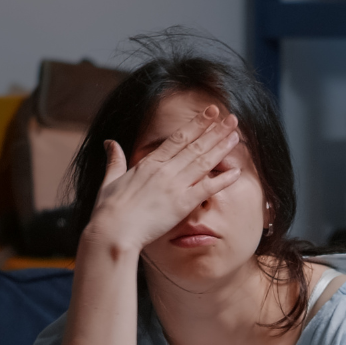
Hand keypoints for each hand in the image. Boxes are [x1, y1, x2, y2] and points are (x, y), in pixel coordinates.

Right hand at [85, 106, 241, 248]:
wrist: (113, 231)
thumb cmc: (109, 210)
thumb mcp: (111, 180)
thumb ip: (115, 160)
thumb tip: (110, 143)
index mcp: (149, 163)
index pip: (178, 138)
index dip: (197, 124)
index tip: (210, 113)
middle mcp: (165, 170)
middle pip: (195, 145)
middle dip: (215, 130)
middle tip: (232, 119)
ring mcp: (174, 186)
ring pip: (203, 162)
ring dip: (221, 148)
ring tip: (236, 135)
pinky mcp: (181, 204)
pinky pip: (207, 189)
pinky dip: (223, 180)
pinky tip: (237, 172)